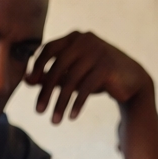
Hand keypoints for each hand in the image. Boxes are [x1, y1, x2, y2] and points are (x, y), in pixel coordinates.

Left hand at [23, 31, 152, 123]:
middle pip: (58, 67)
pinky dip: (77, 103)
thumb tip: (26, 80)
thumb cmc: (96, 75)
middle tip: (39, 111)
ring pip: (71, 80)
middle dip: (46, 91)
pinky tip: (71, 117)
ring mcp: (97, 52)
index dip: (37, 65)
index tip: (30, 83)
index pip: (48, 49)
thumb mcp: (72, 75)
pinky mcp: (107, 66)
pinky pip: (86, 87)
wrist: (131, 80)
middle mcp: (85, 40)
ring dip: (61, 103)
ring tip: (55, 121)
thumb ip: (50, 75)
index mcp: (74, 37)